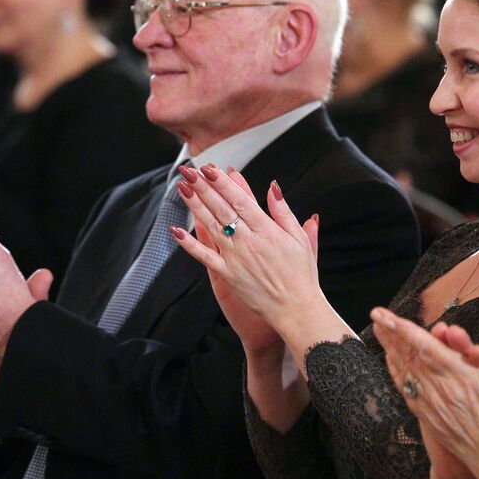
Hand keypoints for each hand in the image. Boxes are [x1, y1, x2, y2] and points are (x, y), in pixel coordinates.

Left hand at [171, 165, 325, 341]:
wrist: (295, 309)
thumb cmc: (301, 275)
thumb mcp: (300, 239)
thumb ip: (284, 212)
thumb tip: (273, 188)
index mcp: (267, 231)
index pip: (240, 200)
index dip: (223, 183)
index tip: (211, 169)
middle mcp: (249, 242)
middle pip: (221, 209)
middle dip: (204, 188)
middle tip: (189, 172)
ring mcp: (236, 258)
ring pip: (211, 227)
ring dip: (195, 207)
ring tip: (183, 189)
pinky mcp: (227, 275)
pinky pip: (205, 257)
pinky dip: (190, 244)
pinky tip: (177, 230)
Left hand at [372, 308, 478, 478]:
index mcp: (461, 378)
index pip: (427, 348)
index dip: (405, 331)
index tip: (388, 317)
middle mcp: (441, 390)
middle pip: (410, 357)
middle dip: (392, 334)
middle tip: (377, 315)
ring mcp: (432, 405)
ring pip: (406, 372)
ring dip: (391, 350)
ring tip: (379, 332)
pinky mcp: (430, 417)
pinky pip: (408, 390)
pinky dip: (397, 373)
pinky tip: (392, 363)